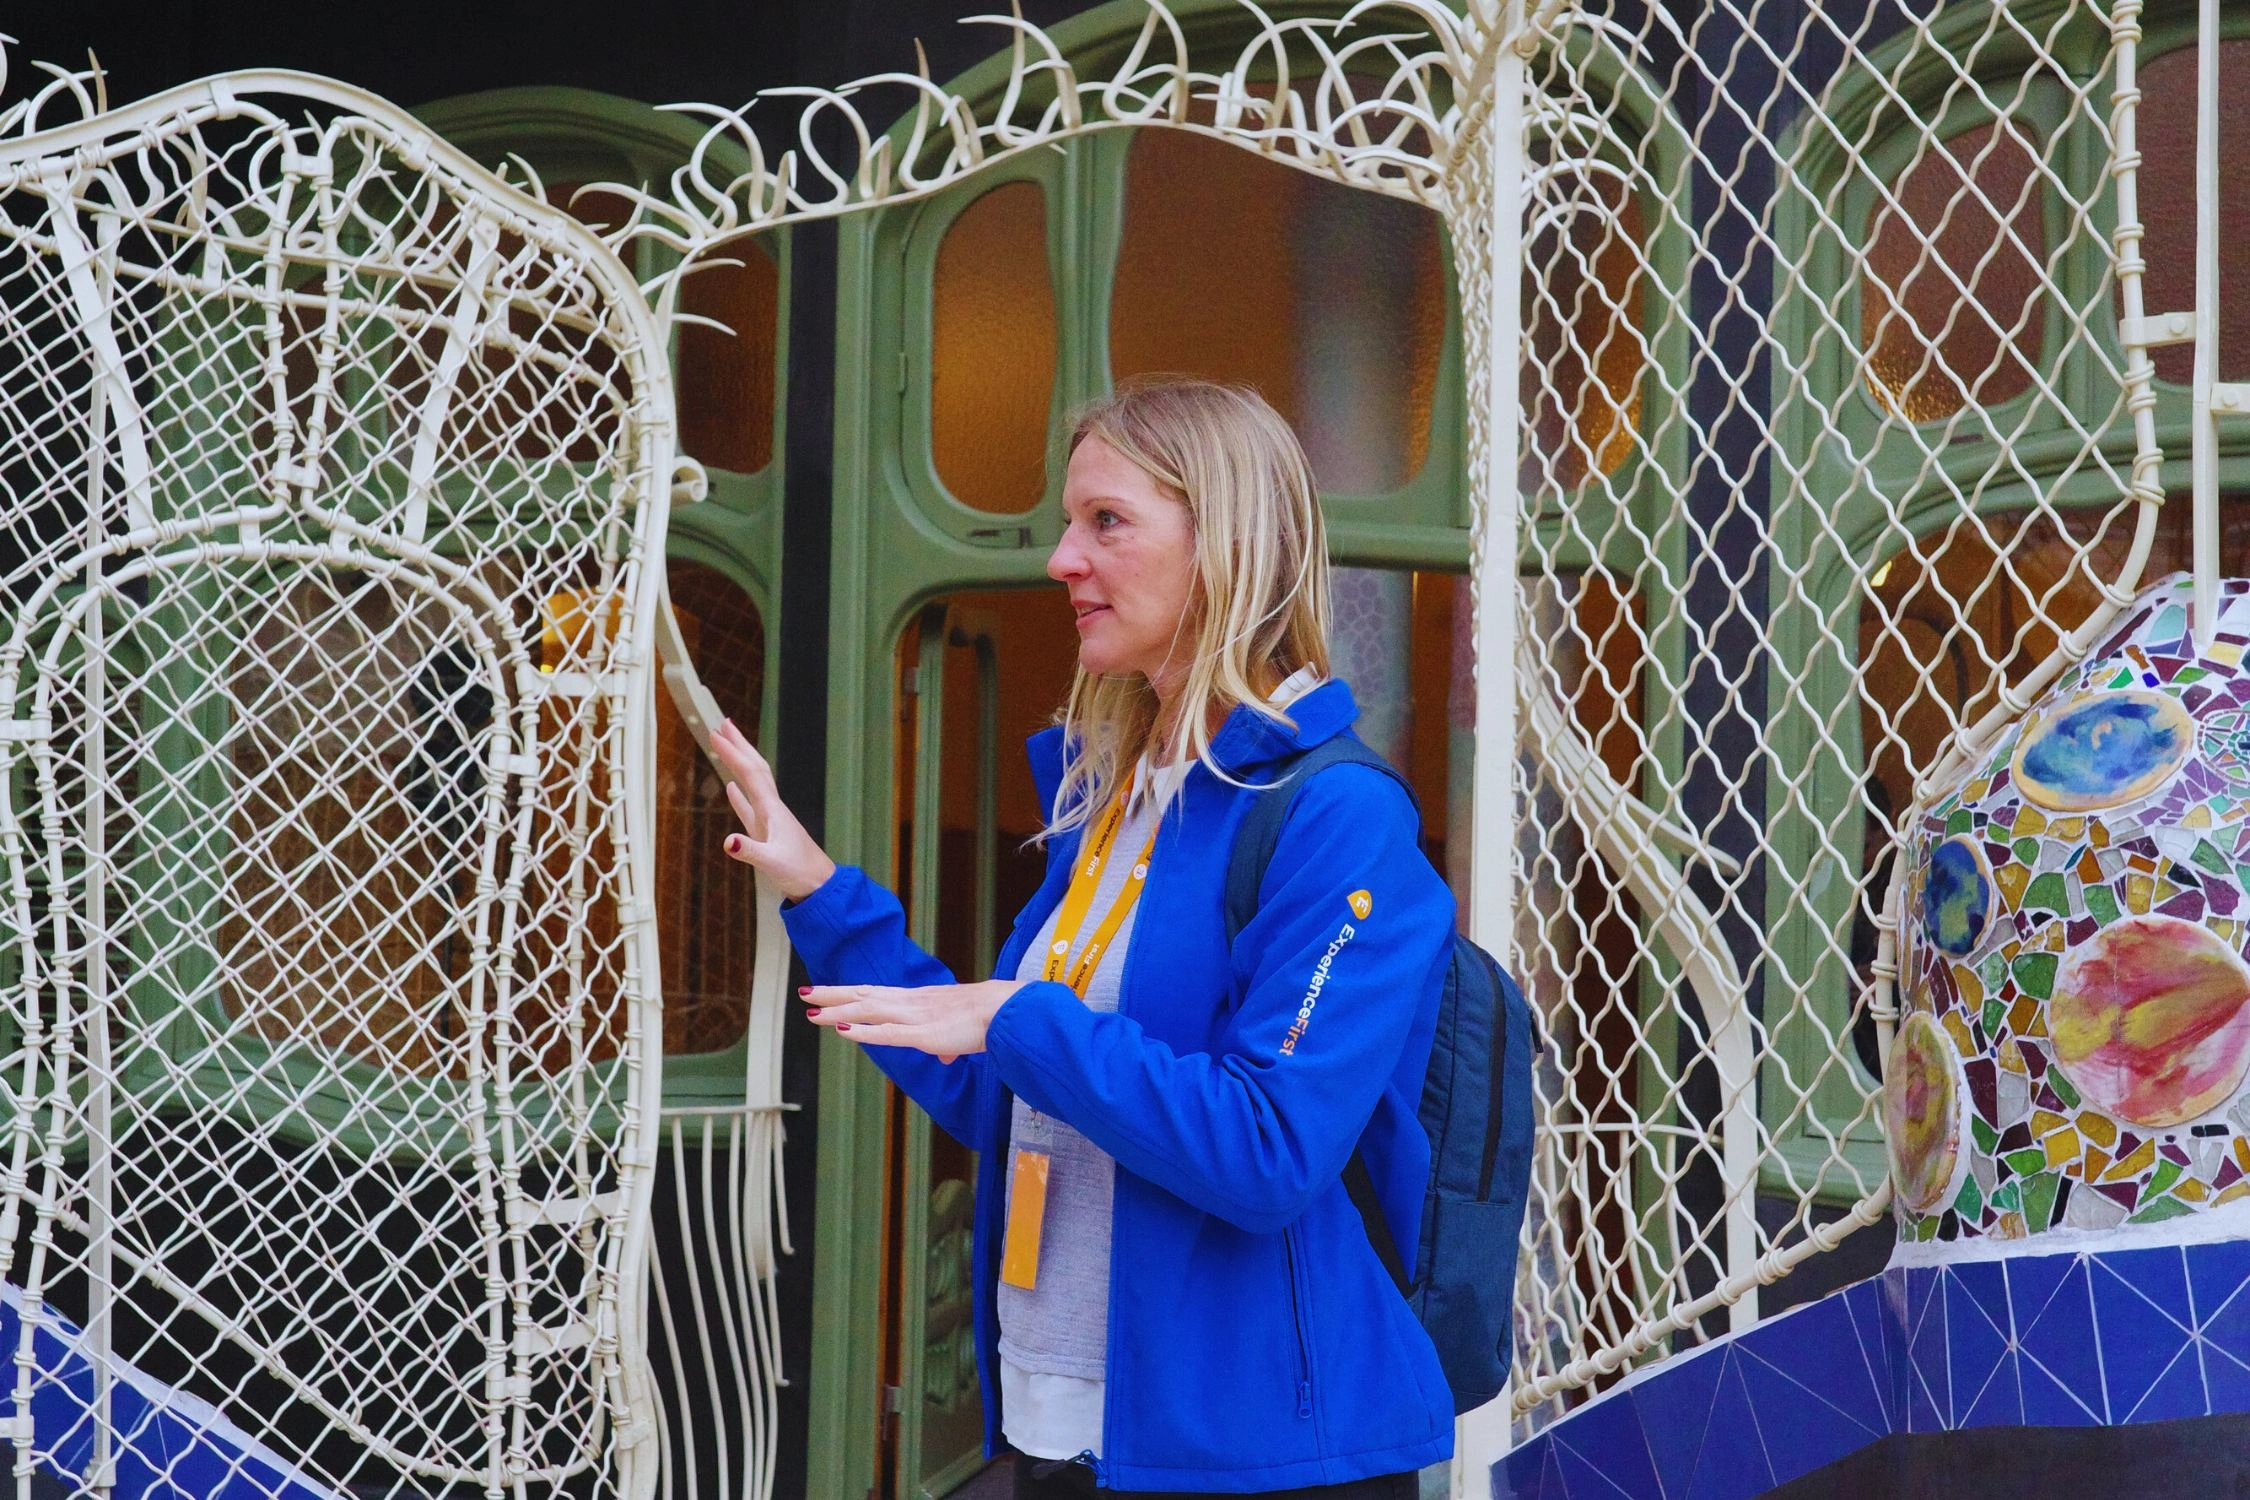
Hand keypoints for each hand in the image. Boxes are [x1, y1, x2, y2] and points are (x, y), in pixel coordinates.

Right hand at [711, 718, 836, 900]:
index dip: (732, 753)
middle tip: (723, 724)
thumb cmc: (800, 873)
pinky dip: (739, 795)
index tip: (716, 734)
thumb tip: (727, 841)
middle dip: (739, 745)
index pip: (749, 773)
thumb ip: (749, 851)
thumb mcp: (771, 863)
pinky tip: (731, 789)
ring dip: (739, 763)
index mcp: (772, 810)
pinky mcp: (766, 833)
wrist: (818, 886)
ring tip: (728, 747)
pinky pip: (749, 807)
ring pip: (752, 783)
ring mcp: (769, 819)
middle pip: (754, 768)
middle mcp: (771, 808)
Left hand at [800, 979, 1024, 1061]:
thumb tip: (947, 1055)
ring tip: (813, 1013)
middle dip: (832, 994)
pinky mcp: (922, 1034)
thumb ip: (947, 1042)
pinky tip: (843, 1032)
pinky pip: (887, 1033)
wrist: (1004, 1011)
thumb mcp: (958, 1030)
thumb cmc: (986, 1018)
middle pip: (863, 996)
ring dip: (838, 1012)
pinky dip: (863, 1032)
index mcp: (917, 1000)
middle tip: (805, 992)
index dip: (848, 992)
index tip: (826, 990)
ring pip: (868, 1011)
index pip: (875, 993)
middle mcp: (910, 1003)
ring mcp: (914, 1016)